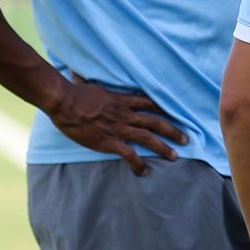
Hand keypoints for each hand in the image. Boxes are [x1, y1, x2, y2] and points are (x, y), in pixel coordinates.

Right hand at [42, 75, 186, 174]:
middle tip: (186, 139)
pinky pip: (129, 154)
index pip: (151, 103)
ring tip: (174, 156)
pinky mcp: (109, 141)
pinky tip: (143, 171)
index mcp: (123, 101)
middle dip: (173, 131)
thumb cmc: (75, 92)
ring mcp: (119, 128)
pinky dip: (138, 163)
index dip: (165, 109)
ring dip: (164, 148)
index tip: (177, 114)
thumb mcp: (94, 85)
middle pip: (156, 122)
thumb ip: (101, 87)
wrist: (64, 102)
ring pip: (148, 138)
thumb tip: (93, 78)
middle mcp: (126, 114)